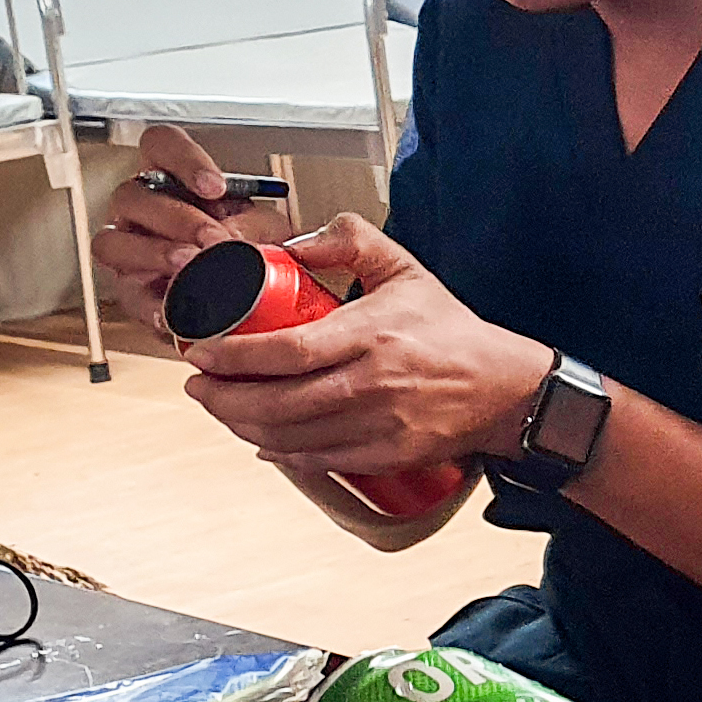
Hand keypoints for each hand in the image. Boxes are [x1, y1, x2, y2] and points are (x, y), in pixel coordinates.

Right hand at [91, 126, 295, 333]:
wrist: (249, 298)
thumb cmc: (248, 246)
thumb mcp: (263, 228)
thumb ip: (253, 226)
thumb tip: (237, 237)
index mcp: (169, 177)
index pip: (159, 144)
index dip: (182, 159)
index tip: (215, 186)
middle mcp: (139, 208)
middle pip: (132, 196)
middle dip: (177, 218)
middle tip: (213, 239)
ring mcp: (127, 248)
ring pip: (112, 242)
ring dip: (154, 253)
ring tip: (190, 265)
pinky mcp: (129, 290)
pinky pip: (125, 295)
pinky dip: (150, 304)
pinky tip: (174, 309)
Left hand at [180, 215, 553, 477]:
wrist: (503, 387)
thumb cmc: (451, 330)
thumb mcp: (405, 269)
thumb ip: (350, 241)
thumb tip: (292, 245)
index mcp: (372, 334)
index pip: (288, 350)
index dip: (235, 357)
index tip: (202, 353)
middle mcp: (373, 383)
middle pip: (278, 401)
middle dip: (223, 397)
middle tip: (197, 384)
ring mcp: (379, 425)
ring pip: (290, 437)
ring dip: (242, 425)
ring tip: (219, 407)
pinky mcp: (386, 455)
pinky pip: (318, 461)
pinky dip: (280, 454)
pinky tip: (259, 438)